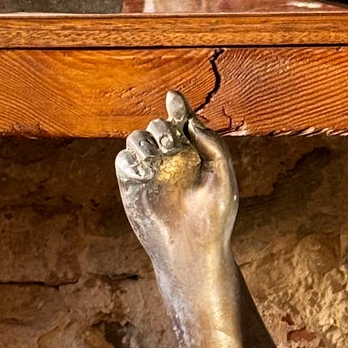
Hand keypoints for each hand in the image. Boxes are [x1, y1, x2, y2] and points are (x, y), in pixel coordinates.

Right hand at [117, 91, 237, 273]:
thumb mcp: (223, 178)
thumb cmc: (215, 217)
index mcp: (194, 153)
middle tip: (171, 143)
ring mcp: (150, 170)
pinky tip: (141, 168)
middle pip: (158, 126)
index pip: (183, 121)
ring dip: (143, 141)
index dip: (178, 107)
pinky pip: (123, 160)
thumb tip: (191, 121)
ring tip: (155, 157)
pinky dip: (129, 158)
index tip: (174, 98)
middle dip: (162, 128)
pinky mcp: (132, 185)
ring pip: (137, 139)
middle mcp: (171, 158)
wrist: (193, 249)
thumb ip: (213, 146)